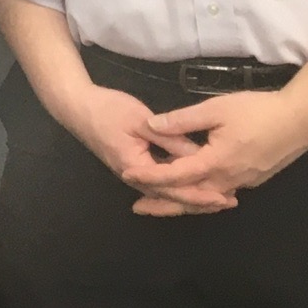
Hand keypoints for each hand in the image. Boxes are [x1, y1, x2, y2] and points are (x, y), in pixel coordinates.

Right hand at [53, 81, 236, 215]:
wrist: (77, 106)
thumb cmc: (108, 110)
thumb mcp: (141, 121)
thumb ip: (170, 139)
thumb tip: (199, 156)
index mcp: (137, 168)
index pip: (173, 189)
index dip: (199, 194)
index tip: (223, 196)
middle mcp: (136, 178)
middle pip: (171, 197)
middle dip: (200, 201)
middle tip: (229, 202)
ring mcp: (134, 173)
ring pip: (166, 192)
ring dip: (192, 195)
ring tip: (218, 197)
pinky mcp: (135, 166)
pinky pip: (160, 182)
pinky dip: (179, 185)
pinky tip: (193, 183)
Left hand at [120, 90, 307, 210]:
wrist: (301, 121)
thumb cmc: (259, 111)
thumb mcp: (217, 109)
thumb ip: (183, 120)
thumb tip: (151, 126)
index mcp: (215, 163)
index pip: (175, 176)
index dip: (149, 177)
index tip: (127, 175)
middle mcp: (228, 180)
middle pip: (189, 198)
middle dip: (163, 203)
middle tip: (138, 207)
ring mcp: (242, 183)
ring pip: (206, 200)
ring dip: (183, 203)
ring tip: (161, 203)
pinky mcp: (252, 180)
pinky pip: (220, 194)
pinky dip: (202, 197)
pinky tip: (194, 192)